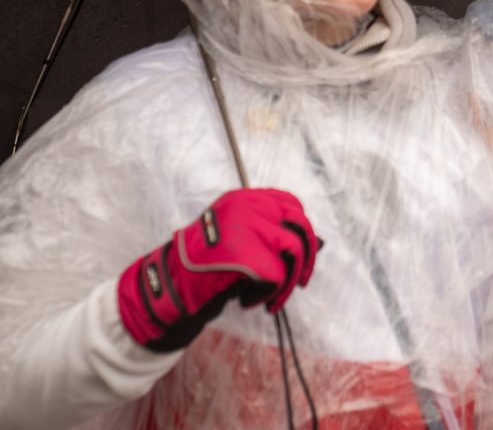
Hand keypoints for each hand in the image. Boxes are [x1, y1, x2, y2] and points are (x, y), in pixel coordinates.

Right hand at [117, 188, 319, 351]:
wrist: (170, 285)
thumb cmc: (205, 265)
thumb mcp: (237, 236)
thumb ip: (269, 232)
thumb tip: (316, 243)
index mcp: (244, 198)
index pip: (290, 204)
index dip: (301, 229)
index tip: (302, 250)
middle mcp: (249, 207)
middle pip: (299, 227)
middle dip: (305, 258)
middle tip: (300, 281)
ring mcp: (249, 228)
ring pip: (293, 253)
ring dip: (287, 282)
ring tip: (271, 298)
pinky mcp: (249, 254)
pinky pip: (277, 277)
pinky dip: (268, 294)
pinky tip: (248, 301)